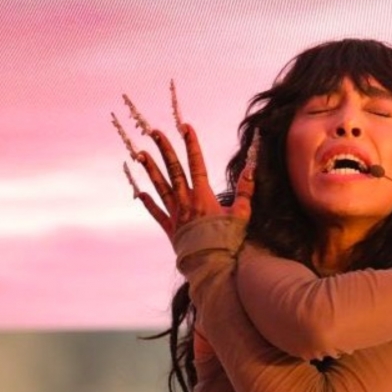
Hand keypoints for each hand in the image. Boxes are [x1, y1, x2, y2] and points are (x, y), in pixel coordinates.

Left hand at [111, 85, 255, 239]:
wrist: (211, 265)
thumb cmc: (228, 241)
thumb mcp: (242, 214)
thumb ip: (246, 190)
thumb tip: (251, 168)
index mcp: (203, 195)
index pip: (196, 163)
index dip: (191, 144)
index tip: (185, 126)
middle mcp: (186, 200)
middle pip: (174, 169)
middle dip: (165, 149)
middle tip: (155, 132)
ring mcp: (176, 214)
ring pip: (160, 186)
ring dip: (151, 169)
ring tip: (140, 153)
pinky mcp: (170, 228)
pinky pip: (157, 212)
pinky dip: (148, 202)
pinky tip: (141, 192)